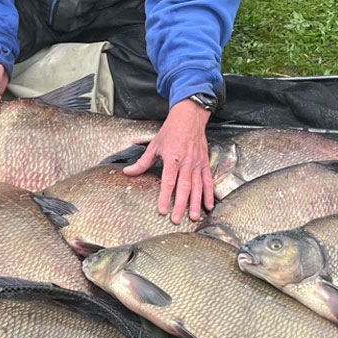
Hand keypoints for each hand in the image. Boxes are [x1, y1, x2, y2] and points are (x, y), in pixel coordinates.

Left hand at [122, 99, 213, 223]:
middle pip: (184, 187)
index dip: (165, 196)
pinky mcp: (204, 163)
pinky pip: (208, 181)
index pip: (168, 181)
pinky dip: (209, 194)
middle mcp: (186, 162)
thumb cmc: (171, 131)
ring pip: (197, 186)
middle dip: (180, 205)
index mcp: (172, 157)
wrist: (189, 118)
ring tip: (193, 217)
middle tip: (176, 219)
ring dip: (195, 203)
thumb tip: (128, 172)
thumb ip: (143, 162)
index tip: (162, 209)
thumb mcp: (154, 145)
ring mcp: (197, 163)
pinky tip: (208, 206)